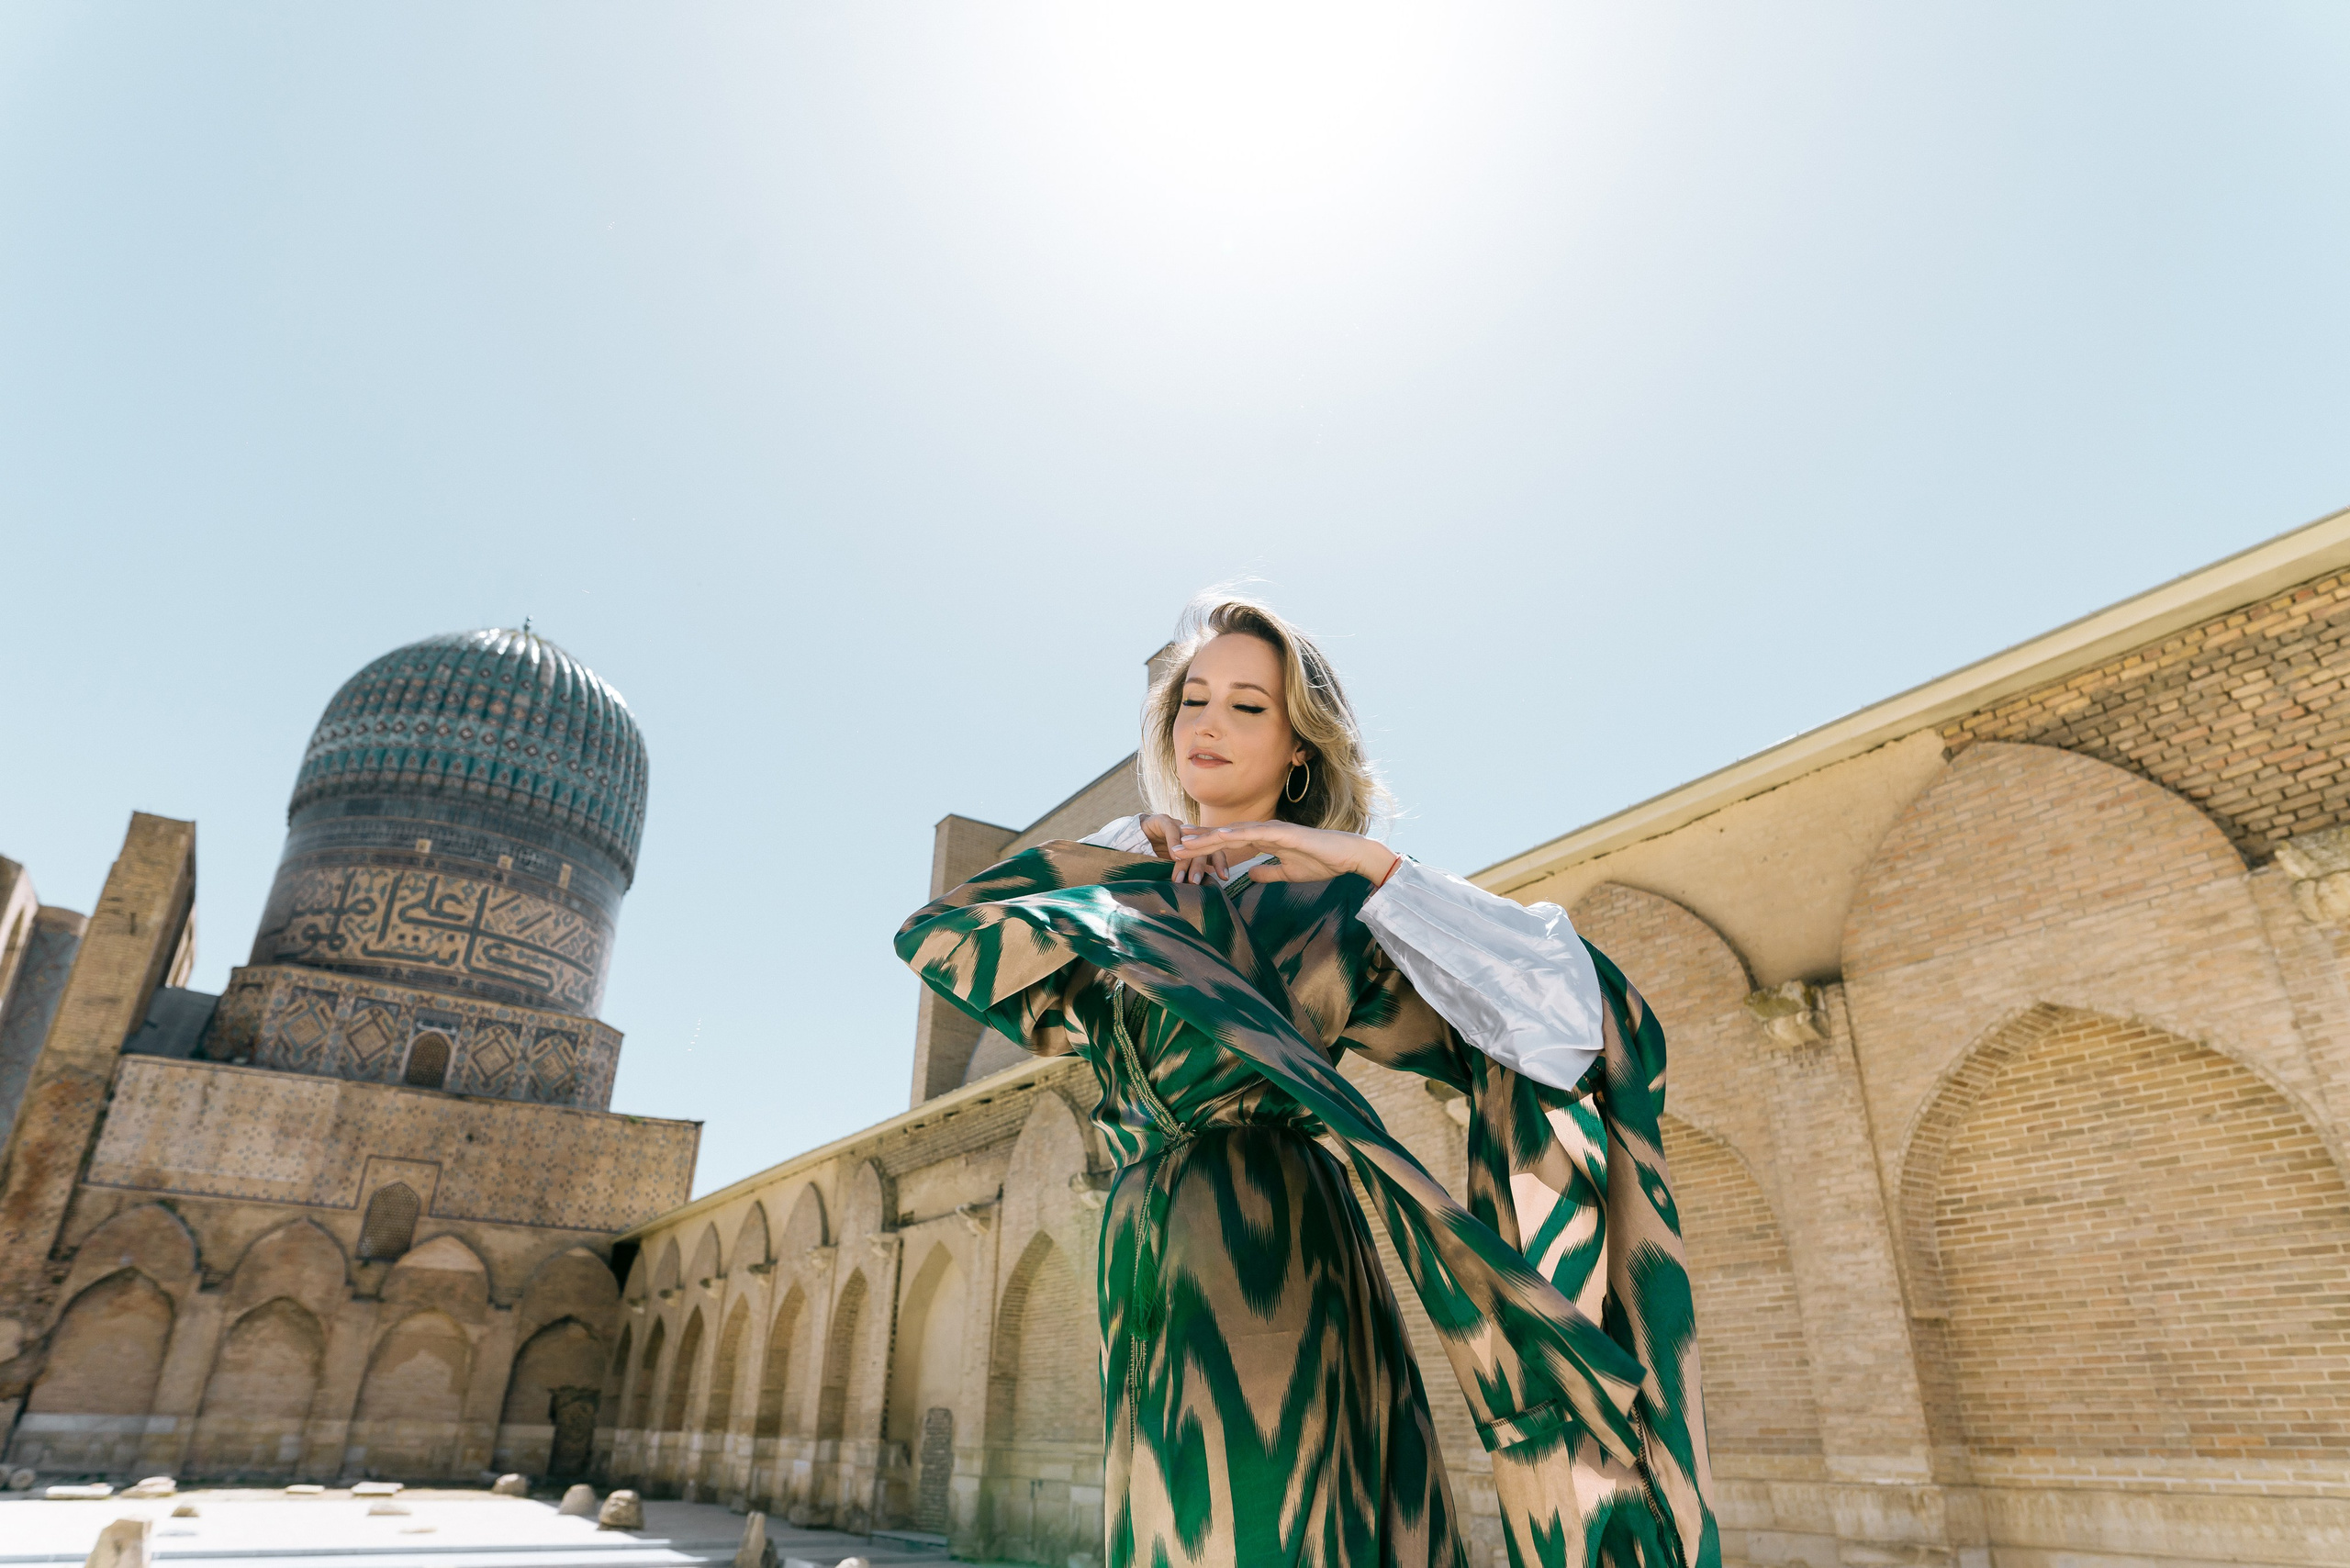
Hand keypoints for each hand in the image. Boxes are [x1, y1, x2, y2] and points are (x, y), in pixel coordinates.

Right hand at [1138, 814, 1230, 885]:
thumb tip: (1197, 897)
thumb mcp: (1174, 867)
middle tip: (1195, 883)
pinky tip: (1174, 855)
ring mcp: (1180, 827)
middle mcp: (1192, 835)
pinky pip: (1172, 831)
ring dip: (1185, 860)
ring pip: (1188, 842)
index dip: (1221, 863)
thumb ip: (1186, 876)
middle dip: (1200, 867)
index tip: (1225, 877)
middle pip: (1203, 847)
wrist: (1135, 835)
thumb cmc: (1158, 855)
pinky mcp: (1164, 821)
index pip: (1215, 852)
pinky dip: (1174, 843)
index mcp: (1199, 845)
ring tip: (1182, 877)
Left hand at [1173, 820, 1399, 885]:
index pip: (1228, 842)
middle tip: (1174, 845)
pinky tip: (1219, 836)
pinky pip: (1256, 833)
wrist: (1347, 856)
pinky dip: (1236, 834)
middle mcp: (1264, 830)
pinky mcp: (1284, 833)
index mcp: (1264, 839)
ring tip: (1187, 842)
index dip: (1206, 844)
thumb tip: (1248, 875)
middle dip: (1199, 840)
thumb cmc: (1321, 862)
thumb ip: (1267, 872)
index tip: (1185, 849)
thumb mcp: (1287, 873)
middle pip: (1224, 835)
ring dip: (1209, 837)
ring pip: (1234, 832)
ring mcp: (1273, 829)